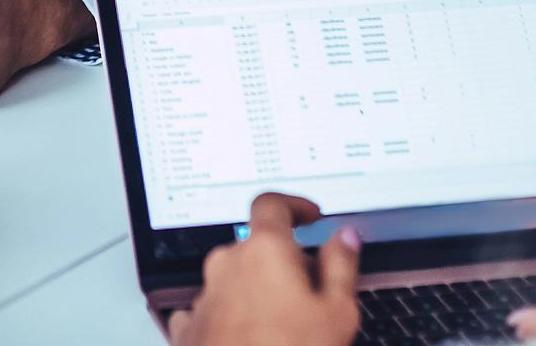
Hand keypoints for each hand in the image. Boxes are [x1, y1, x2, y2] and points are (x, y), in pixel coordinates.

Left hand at [166, 195, 359, 345]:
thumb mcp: (337, 312)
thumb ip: (341, 265)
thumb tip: (345, 237)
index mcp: (263, 250)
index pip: (272, 204)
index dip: (294, 205)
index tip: (310, 215)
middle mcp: (226, 264)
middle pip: (256, 246)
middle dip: (282, 262)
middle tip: (310, 294)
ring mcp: (204, 295)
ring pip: (234, 279)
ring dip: (256, 292)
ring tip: (283, 327)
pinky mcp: (190, 326)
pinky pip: (214, 309)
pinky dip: (232, 317)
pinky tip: (251, 340)